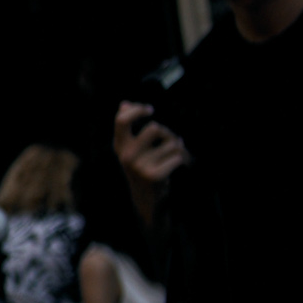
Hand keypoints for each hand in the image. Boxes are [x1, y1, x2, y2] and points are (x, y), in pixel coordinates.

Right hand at [114, 102, 187, 224]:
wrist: (146, 198)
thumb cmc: (142, 166)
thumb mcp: (131, 147)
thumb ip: (127, 127)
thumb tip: (124, 103)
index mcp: (120, 146)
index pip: (122, 120)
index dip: (137, 110)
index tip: (150, 110)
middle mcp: (126, 156)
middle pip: (154, 128)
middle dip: (168, 133)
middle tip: (170, 141)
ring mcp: (139, 166)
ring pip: (171, 143)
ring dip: (178, 147)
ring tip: (175, 155)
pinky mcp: (154, 175)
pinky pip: (177, 157)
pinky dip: (182, 159)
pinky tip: (179, 164)